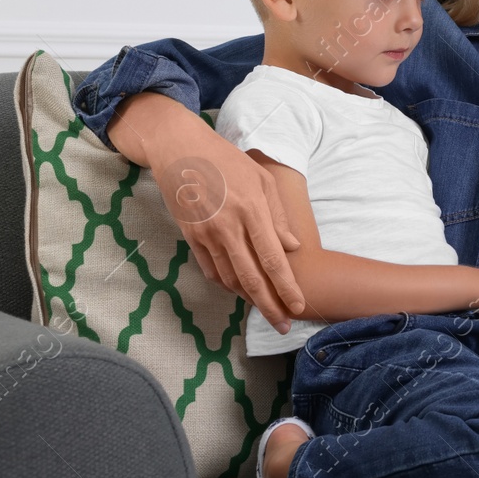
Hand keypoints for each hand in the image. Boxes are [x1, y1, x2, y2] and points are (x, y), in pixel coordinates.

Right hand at [135, 98, 304, 332]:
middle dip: (270, 306)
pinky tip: (241, 291)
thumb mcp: (263, 179)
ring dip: (249, 299)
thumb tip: (293, 248)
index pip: (273, 260)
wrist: (180, 152)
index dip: (286, 287)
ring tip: (266, 310)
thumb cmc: (229, 161)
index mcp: (252, 211)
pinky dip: (227, 284)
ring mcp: (206, 235)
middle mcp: (229, 228)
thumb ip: (279, 215)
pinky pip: (211, 270)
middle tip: (283, 325)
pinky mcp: (190, 238)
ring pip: (230, 278)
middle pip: (252, 278)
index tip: (298, 307)